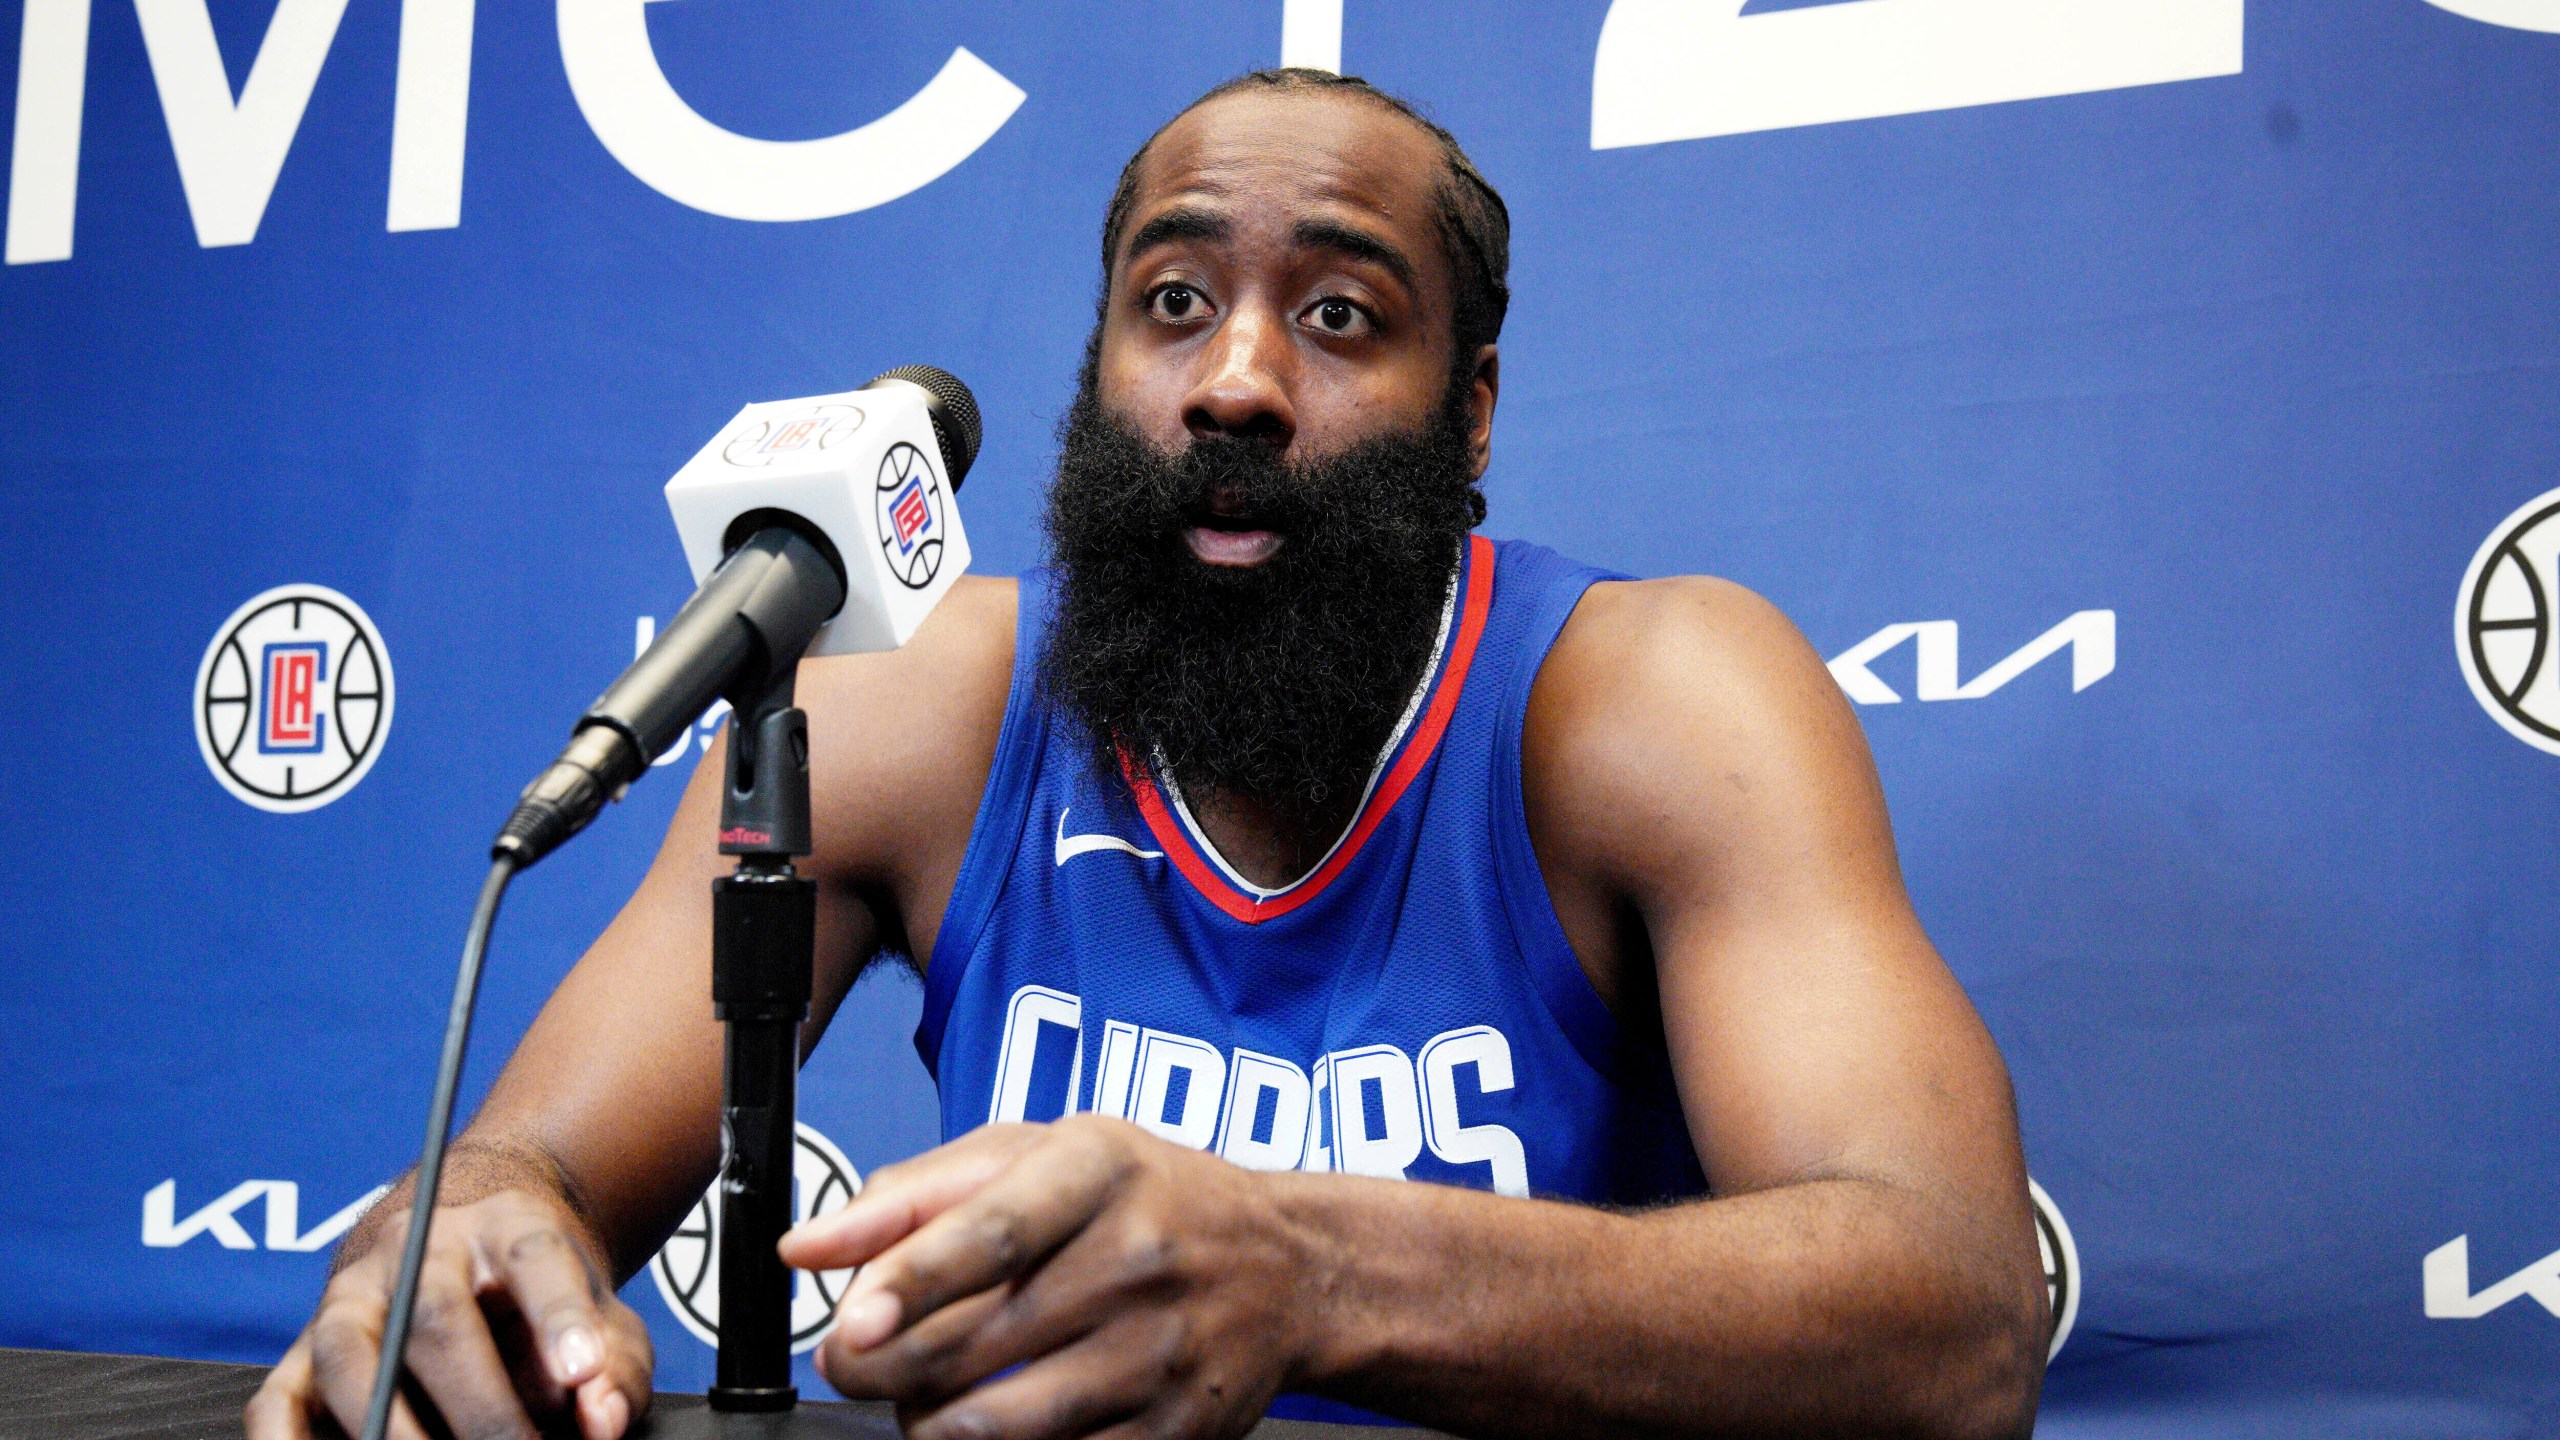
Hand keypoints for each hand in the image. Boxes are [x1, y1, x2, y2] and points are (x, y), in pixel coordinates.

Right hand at [246, 1190, 653, 1439]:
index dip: (559, 1316)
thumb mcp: (601, 1325)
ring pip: (352, 1359)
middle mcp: (420, 1251)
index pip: (536, 1258)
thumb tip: (602, 1421)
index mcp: (508, 1229)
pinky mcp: (300, 1355)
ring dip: (395, 1433)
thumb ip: (613, 1370)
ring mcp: (350, 1300)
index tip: (582, 1374)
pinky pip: (274, 1405)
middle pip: (438, 1316)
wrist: (465, 1265)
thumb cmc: (540, 1312)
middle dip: (482, 1407)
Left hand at [780, 1115, 1327, 1439]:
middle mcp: (1139, 1256)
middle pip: (982, 1339)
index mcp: (1099, 1169)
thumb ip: (912, 1195)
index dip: (914, 1281)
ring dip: (929, 1426)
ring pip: (1006, 1423)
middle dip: (885, 1370)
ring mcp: (1163, 1351)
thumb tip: (804, 1249)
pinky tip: (988, 1428)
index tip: (851, 1323)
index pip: (996, 1230)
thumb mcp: (1038, 1155)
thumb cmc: (1141, 1199)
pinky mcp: (1177, 1430)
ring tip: (921, 1400)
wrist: (1289, 1265)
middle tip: (850, 1363)